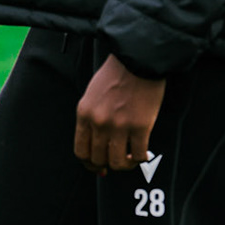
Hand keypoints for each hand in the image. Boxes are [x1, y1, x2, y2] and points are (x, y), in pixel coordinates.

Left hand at [75, 54, 165, 176]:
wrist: (137, 58)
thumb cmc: (117, 73)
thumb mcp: (93, 93)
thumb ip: (92, 117)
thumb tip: (96, 142)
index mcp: (84, 113)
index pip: (80, 150)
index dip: (89, 163)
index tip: (98, 166)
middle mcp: (99, 122)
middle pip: (98, 159)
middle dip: (107, 165)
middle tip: (117, 162)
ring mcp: (119, 126)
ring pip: (117, 162)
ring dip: (125, 165)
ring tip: (131, 159)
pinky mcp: (140, 126)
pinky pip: (139, 155)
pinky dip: (141, 158)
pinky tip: (144, 153)